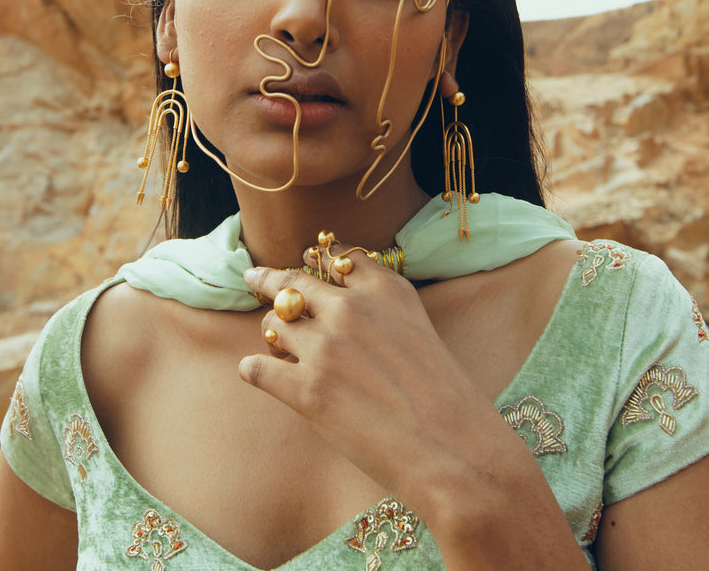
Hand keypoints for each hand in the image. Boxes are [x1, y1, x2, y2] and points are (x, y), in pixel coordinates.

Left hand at [238, 244, 491, 506]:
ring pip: (273, 326)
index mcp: (384, 289)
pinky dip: (254, 370)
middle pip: (292, 283)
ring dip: (273, 337)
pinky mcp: (306, 389)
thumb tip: (333, 304)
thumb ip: (379, 307)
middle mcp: (349, 309)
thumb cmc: (444, 397)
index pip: (337, 257)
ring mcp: (325, 347)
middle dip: (270, 281)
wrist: (455, 452)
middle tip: (254, 277)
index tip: (306, 256)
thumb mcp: (418, 327)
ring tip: (277, 347)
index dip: (317, 257)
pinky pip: (256, 368)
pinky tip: (254, 372)